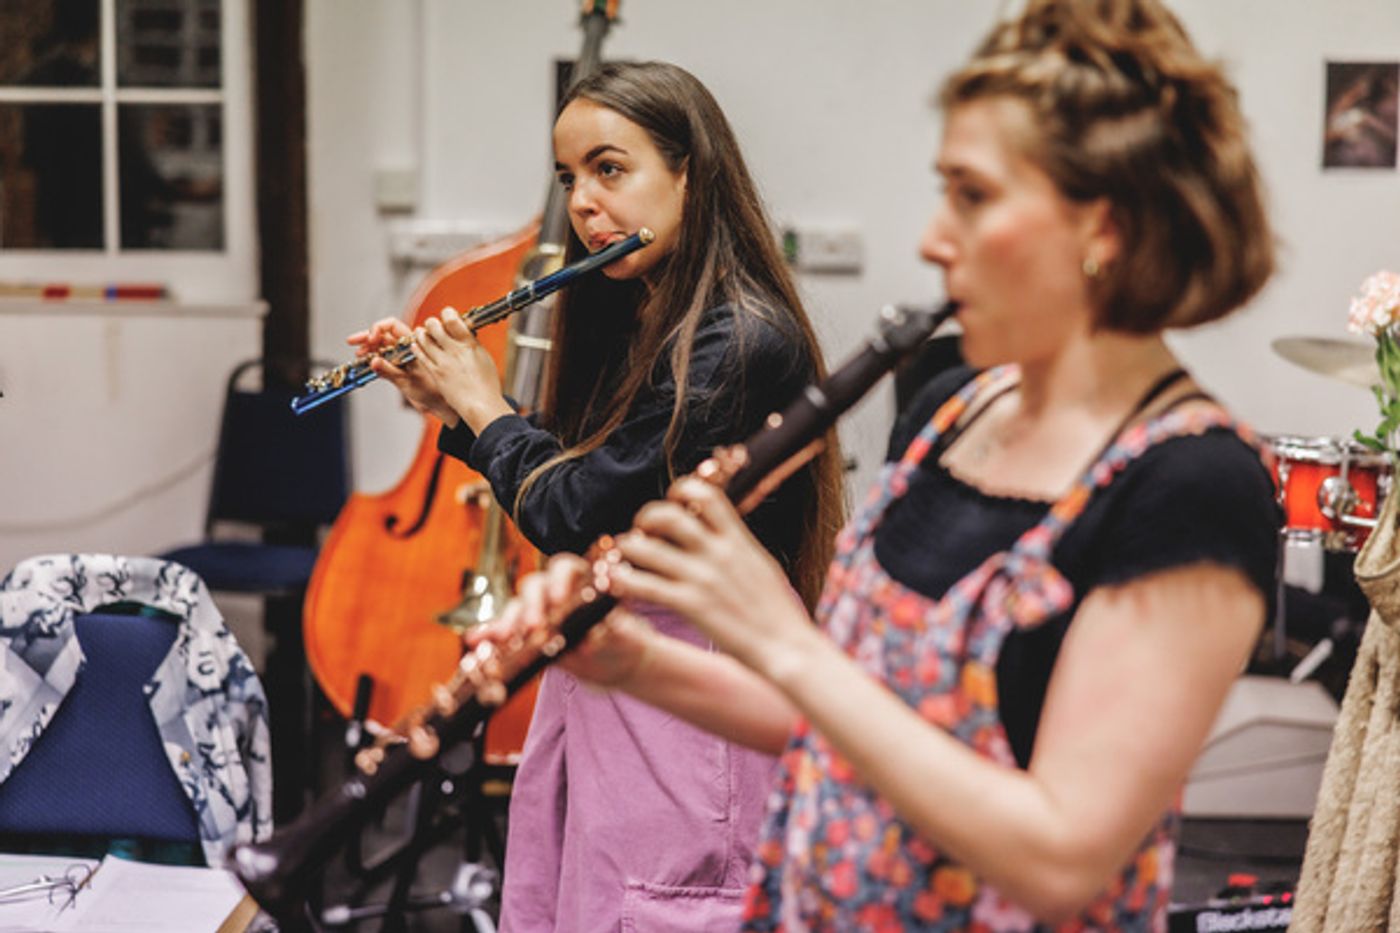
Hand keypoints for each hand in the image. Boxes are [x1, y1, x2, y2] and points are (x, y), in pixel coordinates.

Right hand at [345, 317, 456, 424]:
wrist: (438, 403)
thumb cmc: (431, 390)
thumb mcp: (408, 381)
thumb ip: (389, 371)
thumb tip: (374, 362)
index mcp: (412, 343)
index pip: (392, 325)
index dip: (378, 328)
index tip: (370, 338)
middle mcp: (405, 347)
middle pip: (383, 334)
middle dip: (367, 336)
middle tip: (352, 341)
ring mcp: (400, 356)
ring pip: (380, 345)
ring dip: (368, 347)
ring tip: (359, 353)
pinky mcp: (396, 365)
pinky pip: (381, 357)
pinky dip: (372, 357)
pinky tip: (364, 360)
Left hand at [413, 308, 513, 432]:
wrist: (480, 405)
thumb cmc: (487, 385)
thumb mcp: (485, 358)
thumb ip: (472, 344)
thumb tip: (465, 332)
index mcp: (470, 345)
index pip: (452, 319)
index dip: (447, 313)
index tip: (447, 315)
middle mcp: (455, 351)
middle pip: (434, 326)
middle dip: (431, 323)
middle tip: (433, 326)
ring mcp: (443, 362)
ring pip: (423, 339)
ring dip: (421, 333)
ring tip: (422, 333)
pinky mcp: (435, 373)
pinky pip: (420, 355)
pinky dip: (417, 347)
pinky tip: (417, 345)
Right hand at [465, 554, 655, 688]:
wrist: (615, 664)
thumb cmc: (622, 642)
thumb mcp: (621, 639)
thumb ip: (608, 634)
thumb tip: (592, 638)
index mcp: (581, 581)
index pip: (565, 568)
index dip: (560, 581)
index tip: (560, 600)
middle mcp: (555, 592)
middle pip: (535, 586)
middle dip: (531, 605)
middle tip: (533, 626)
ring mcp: (538, 613)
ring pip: (517, 608)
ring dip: (508, 621)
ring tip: (502, 637)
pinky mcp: (526, 635)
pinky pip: (504, 632)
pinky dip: (489, 636)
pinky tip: (476, 641)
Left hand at [606, 477, 816, 677]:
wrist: (788, 647)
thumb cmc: (778, 612)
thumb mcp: (761, 565)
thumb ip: (737, 545)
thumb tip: (722, 530)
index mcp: (738, 540)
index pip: (705, 495)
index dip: (681, 490)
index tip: (671, 502)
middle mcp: (717, 553)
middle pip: (668, 515)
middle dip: (646, 516)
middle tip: (641, 530)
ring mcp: (702, 578)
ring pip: (648, 548)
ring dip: (628, 548)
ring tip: (624, 557)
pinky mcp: (690, 605)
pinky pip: (645, 585)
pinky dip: (623, 580)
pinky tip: (617, 583)